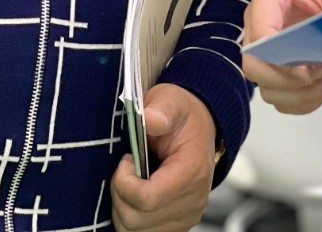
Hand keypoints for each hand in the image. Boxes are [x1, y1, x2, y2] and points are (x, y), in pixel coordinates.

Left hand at [111, 84, 217, 231]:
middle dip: (120, 194)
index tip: (127, 159)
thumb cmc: (182, 116)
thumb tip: (150, 119)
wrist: (201, 127)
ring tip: (131, 182)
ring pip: (135, 231)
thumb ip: (161, 109)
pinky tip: (135, 195)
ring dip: (123, 207)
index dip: (125, 182)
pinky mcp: (178, 225)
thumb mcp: (171, 101)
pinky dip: (131, 217)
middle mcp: (193, 201)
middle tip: (126, 169)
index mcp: (192, 171)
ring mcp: (186, 216)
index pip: (148, 199)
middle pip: (137, 219)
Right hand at [241, 0, 321, 114]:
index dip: (281, 61)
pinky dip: (302, 99)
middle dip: (290, 81)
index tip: (312, 71)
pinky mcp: (276, 60)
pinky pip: (279, 93)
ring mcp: (265, 41)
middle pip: (255, 66)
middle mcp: (258, 18)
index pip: (260, 35)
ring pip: (266, 86)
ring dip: (300, 94)